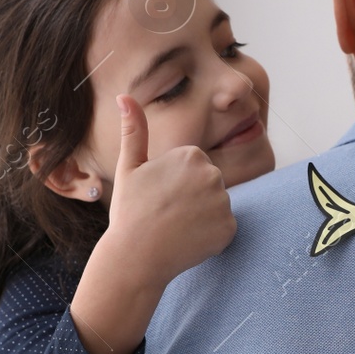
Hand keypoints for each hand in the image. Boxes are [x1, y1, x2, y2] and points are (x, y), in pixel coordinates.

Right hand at [102, 94, 236, 287]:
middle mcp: (213, 174)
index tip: (159, 195)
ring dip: (200, 216)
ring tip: (175, 226)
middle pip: (208, 183)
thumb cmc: (129, 211)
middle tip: (166, 212)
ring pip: (216, 205)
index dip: (174, 182)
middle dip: (191, 196)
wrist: (135, 257)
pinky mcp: (230, 228)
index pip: (193, 165)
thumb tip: (124, 96)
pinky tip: (188, 240)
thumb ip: (134, 130)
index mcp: (191, 155)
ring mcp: (223, 203)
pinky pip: (223, 227)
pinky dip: (209, 235)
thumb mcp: (129, 167)